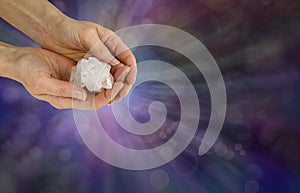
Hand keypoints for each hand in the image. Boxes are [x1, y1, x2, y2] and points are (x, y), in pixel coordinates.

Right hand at [7, 47, 124, 108]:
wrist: (21, 59)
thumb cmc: (28, 73)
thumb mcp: (42, 84)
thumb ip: (62, 91)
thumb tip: (83, 95)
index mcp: (68, 100)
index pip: (93, 103)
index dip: (106, 97)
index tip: (117, 87)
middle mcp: (76, 92)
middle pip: (101, 94)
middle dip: (115, 87)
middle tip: (126, 75)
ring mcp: (78, 81)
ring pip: (100, 82)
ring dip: (113, 77)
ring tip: (123, 68)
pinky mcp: (78, 69)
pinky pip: (94, 71)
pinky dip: (104, 68)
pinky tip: (112, 61)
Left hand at [43, 18, 136, 102]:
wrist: (51, 32)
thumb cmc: (69, 29)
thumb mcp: (86, 36)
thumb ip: (101, 49)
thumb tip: (117, 64)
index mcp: (112, 43)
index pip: (128, 58)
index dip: (130, 71)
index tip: (128, 82)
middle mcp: (109, 54)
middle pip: (123, 72)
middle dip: (124, 84)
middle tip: (119, 95)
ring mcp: (100, 63)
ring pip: (113, 79)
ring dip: (115, 89)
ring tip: (112, 99)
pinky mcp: (91, 70)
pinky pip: (100, 82)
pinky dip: (103, 90)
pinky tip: (102, 97)